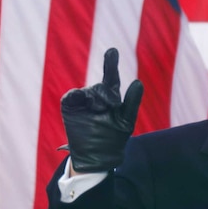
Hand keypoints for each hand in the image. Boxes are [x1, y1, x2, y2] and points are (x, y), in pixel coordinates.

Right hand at [60, 48, 143, 171]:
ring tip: (99, 112)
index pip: (112, 77)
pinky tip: (82, 99)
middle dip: (107, 94)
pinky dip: (75, 96)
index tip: (112, 51)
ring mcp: (82, 101)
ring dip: (94, 99)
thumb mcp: (126, 122)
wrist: (95, 157)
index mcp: (111, 97)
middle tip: (111, 104)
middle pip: (102, 86)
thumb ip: (132, 102)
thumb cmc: (113, 139)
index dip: (111, 64)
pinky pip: (71, 96)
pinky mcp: (70, 106)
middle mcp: (96, 96)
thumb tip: (138, 82)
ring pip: (88, 91)